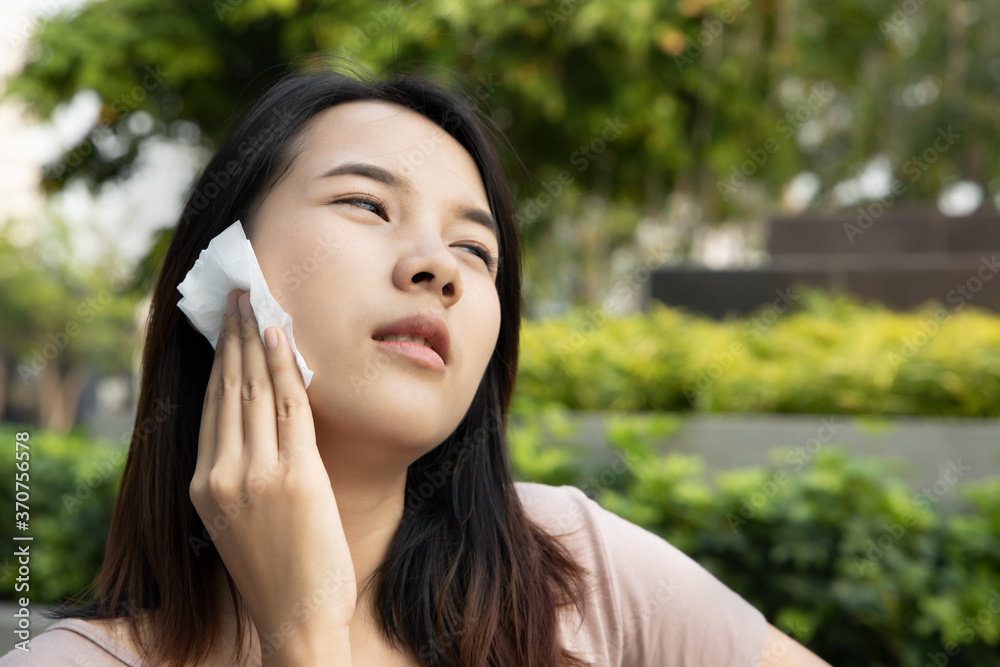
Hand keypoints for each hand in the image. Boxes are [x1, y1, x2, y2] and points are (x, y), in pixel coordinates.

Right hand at [189, 289, 355, 664]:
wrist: (297, 619)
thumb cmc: (279, 572)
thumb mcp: (244, 517)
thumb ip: (247, 470)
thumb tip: (267, 417)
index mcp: (203, 485)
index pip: (210, 406)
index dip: (218, 359)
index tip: (224, 324)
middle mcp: (221, 474)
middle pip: (226, 389)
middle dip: (233, 336)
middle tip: (239, 293)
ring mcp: (255, 475)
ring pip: (254, 391)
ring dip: (256, 340)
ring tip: (258, 302)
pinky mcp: (294, 477)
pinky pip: (289, 409)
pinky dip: (285, 369)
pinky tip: (281, 338)